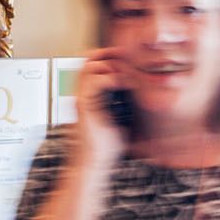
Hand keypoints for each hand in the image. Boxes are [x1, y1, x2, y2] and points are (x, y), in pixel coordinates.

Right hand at [73, 48, 131, 166]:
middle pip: (87, 61)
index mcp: (89, 96)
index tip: (126, 56)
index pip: (92, 66)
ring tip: (124, 71)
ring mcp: (81, 99)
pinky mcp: (83, 106)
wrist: (92, 165)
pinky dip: (109, 77)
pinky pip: (92, 82)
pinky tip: (122, 83)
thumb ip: (123, 106)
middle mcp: (82, 95)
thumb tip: (138, 100)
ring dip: (108, 64)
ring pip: (88, 67)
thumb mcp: (118, 120)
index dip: (108, 57)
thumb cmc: (104, 149)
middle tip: (126, 55)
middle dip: (107, 54)